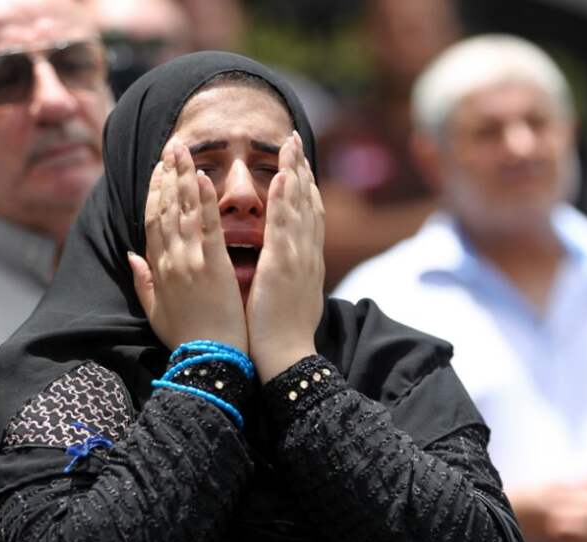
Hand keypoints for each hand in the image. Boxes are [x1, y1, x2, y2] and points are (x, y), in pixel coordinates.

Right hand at [129, 141, 247, 351]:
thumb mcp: (155, 310)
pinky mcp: (212, 266)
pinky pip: (205, 227)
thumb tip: (131, 255)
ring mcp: (189, 261)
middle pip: (163, 209)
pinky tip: (202, 178)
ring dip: (182, 177)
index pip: (151, 221)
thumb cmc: (187, 337)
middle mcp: (169, 260)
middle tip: (172, 145)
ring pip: (182, 211)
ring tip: (184, 150)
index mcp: (157, 269)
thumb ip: (143, 280)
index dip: (154, 192)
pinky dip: (202, 201)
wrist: (209, 360)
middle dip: (166, 174)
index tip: (159, 168)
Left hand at [246, 131, 324, 381]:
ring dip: (295, 172)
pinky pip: (284, 227)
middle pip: (308, 203)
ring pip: (300, 207)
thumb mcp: (285, 298)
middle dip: (302, 169)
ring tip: (290, 144)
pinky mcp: (283, 267)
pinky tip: (283, 177)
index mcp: (305, 262)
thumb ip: (284, 275)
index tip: (298, 163)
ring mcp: (298, 259)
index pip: (307, 216)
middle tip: (295, 139)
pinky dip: (286, 200)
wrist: (286, 358)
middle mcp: (307, 255)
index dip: (304, 186)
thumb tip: (282, 264)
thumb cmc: (278, 334)